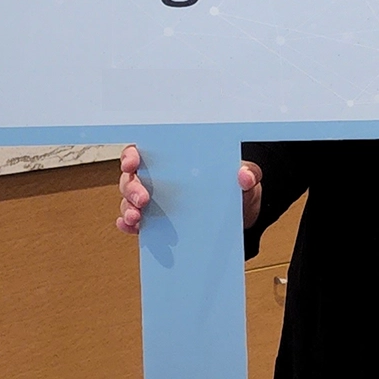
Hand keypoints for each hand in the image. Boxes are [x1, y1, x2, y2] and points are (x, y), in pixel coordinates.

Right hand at [115, 144, 264, 233]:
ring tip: (137, 217)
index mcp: (176, 162)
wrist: (242, 220)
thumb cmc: (239, 190)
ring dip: (129, 208)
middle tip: (143, 198)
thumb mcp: (247, 179)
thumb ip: (249, 174)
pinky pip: (137, 223)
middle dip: (132, 187)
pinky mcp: (158, 223)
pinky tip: (132, 227)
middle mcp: (160, 179)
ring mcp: (157, 202)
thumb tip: (244, 175)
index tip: (133, 162)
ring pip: (130, 200)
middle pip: (132, 178)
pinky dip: (130, 225)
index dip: (132, 154)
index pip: (145, 151)